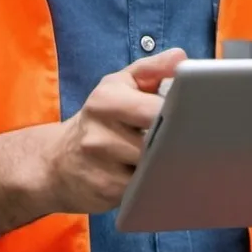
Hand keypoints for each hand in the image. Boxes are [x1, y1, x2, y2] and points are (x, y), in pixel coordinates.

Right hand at [44, 48, 186, 214]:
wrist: (56, 162)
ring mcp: (100, 168)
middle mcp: (99, 134)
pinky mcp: (105, 194)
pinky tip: (149, 176)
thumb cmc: (99, 117)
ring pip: (153, 168)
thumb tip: (181, 57)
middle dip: (175, 142)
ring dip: (165, 164)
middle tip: (189, 139)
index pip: (156, 109)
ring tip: (165, 156)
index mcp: (107, 100)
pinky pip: (144, 189)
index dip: (180, 114)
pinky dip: (152, 183)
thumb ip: (152, 69)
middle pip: (157, 143)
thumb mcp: (119, 84)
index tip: (195, 116)